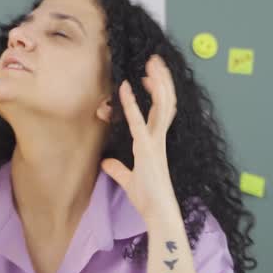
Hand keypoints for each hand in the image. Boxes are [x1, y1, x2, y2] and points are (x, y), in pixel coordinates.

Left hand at [101, 55, 178, 220]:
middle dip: (162, 79)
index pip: (160, 111)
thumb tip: (106, 162)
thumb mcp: (129, 180)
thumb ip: (118, 169)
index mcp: (156, 143)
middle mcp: (159, 139)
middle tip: (155, 60)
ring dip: (157, 82)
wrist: (159, 213)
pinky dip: (132, 104)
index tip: (147, 78)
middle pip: (165, 101)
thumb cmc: (149, 199)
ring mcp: (155, 142)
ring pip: (162, 105)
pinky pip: (139, 122)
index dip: (156, 92)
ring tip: (152, 63)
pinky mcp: (148, 150)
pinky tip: (126, 88)